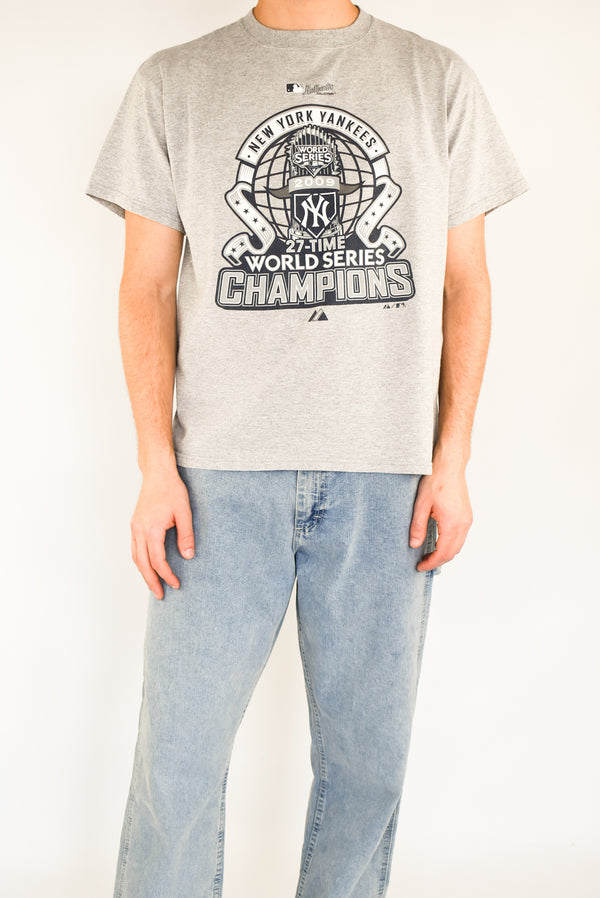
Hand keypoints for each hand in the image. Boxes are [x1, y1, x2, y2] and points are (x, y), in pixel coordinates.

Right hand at [130, 464, 194, 598]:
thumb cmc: (172, 490)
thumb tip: (188, 556)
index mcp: (151, 529)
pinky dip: (140, 561)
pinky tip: (147, 566)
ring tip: (152, 585)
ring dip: (144, 573)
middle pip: (143, 563)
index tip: (176, 584)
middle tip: (160, 595)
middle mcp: (139, 530)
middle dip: (151, 581)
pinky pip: (134, 548)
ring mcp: (134, 527)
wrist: (157, 473)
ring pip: (136, 557)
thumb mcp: (184, 513)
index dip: (167, 575)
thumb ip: (186, 536)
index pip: (158, 560)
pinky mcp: (135, 524)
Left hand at [409, 459, 472, 571]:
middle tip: (422, 563)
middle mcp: (463, 524)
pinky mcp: (467, 516)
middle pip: (452, 552)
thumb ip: (417, 526)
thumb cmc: (436, 480)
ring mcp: (467, 520)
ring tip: (429, 554)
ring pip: (458, 546)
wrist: (450, 466)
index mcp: (452, 523)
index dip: (431, 563)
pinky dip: (450, 544)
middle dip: (438, 561)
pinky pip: (460, 537)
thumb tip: (414, 545)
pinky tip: (438, 542)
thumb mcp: (421, 504)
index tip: (420, 567)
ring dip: (445, 553)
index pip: (443, 552)